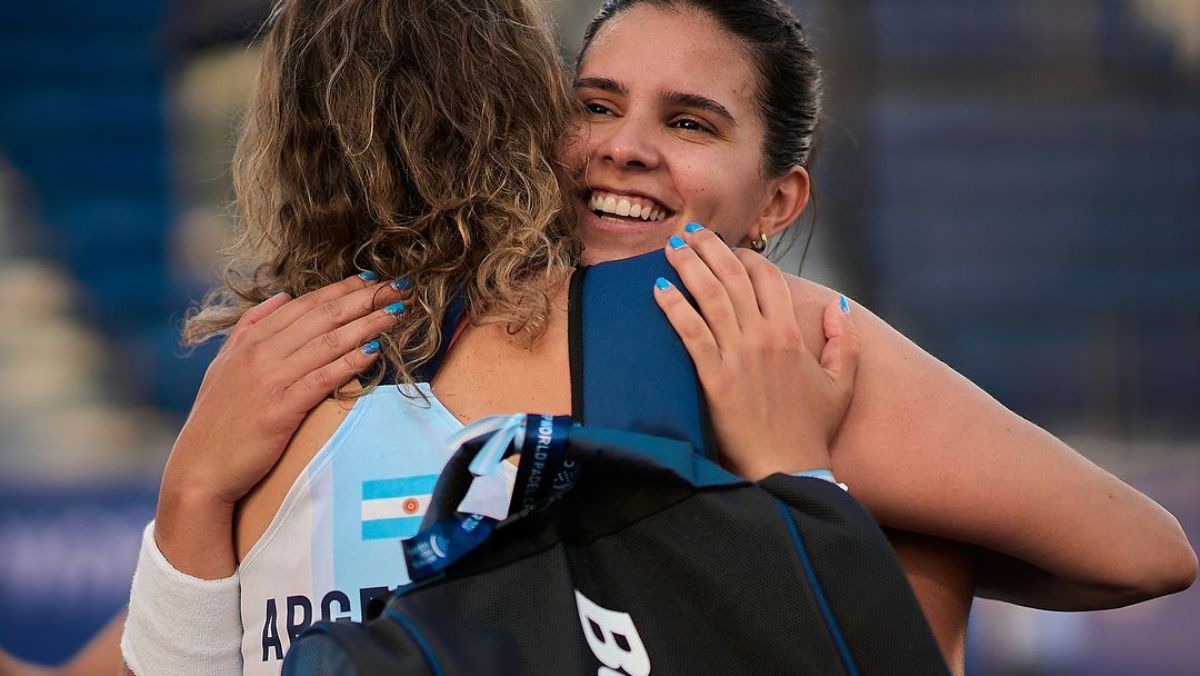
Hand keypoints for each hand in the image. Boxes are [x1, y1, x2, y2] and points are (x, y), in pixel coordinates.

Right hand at [156, 273, 408, 575]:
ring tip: (396, 312)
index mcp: (250, 340)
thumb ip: (252, 326)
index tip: (370, 279)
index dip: (340, 289)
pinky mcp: (280, 410)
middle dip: (363, 299)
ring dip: (366, 325)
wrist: (199, 468)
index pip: (304, 305)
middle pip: (321, 317)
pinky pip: (322, 379)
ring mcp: (270, 380)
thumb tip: (284, 296)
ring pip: (327, 343)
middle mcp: (260, 354)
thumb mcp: (225, 364)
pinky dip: (350, 363)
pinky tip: (374, 352)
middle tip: (396, 286)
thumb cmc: (217, 420)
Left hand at [653, 225, 858, 480]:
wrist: (789, 469)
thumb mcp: (842, 383)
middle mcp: (765, 337)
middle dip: (709, 248)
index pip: (768, 277)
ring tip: (671, 248)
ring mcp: (739, 356)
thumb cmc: (812, 430)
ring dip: (689, 265)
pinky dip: (674, 305)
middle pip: (733, 276)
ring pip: (711, 295)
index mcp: (792, 333)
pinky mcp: (714, 378)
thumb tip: (838, 304)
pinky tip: (658, 288)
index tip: (729, 248)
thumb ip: (845, 340)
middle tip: (690, 233)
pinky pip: (691, 331)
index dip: (746, 257)